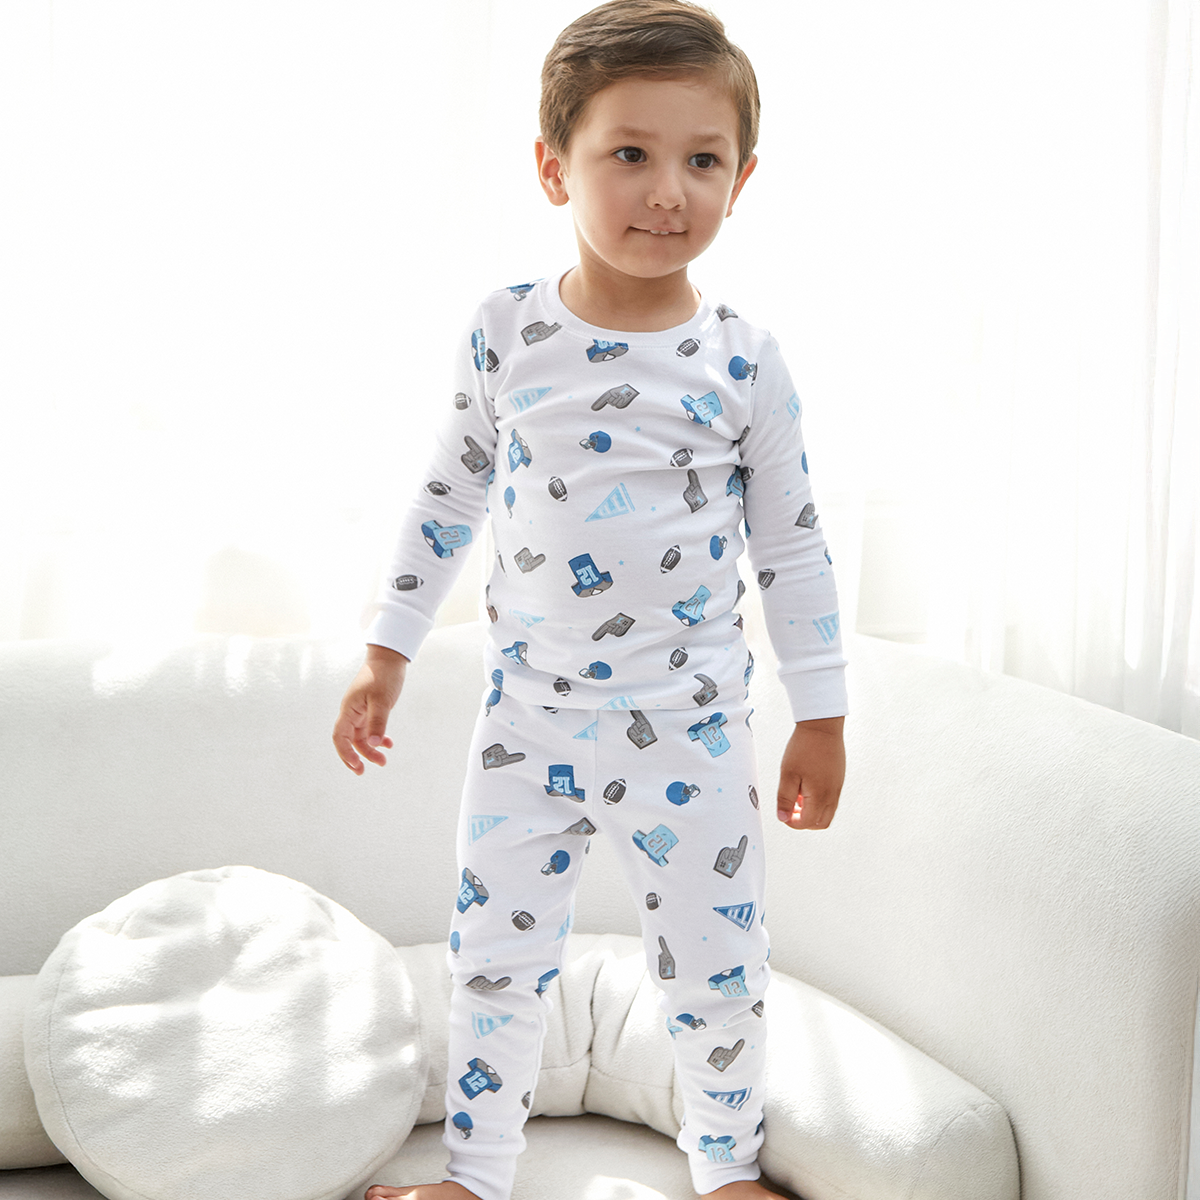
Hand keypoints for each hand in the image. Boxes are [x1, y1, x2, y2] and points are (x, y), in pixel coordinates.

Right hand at [332, 645, 407, 773]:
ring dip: (370, 750)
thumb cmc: (384, 676)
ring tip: (384, 761)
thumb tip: (373, 745)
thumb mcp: (382, 700)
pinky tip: (389, 744)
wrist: (390, 658)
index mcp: (348, 709)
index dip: (345, 753)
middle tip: (366, 771)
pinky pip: (370, 730)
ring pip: (360, 737)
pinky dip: (378, 739)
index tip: (357, 766)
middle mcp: (351, 712)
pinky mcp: (370, 710)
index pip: (340, 737)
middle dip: (356, 757)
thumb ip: (377, 723)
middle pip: (348, 740)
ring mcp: (360, 711)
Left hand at [776, 715, 844, 829]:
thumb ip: (784, 798)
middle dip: (804, 822)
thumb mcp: (787, 773)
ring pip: (827, 812)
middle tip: (790, 809)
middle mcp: (832, 794)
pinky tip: (805, 786)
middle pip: (821, 823)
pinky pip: (830, 799)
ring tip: (796, 796)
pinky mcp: (838, 779)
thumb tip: (783, 817)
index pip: (808, 823)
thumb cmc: (804, 747)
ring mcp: (837, 787)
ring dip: (811, 811)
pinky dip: (818, 801)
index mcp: (820, 795)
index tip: (783, 814)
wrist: (822, 726)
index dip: (793, 823)